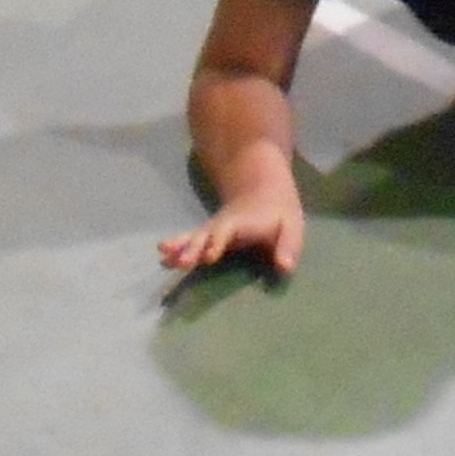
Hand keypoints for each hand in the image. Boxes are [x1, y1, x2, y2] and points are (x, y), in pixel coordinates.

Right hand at [159, 186, 302, 281]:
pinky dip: (177, 248)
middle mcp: (223, 225)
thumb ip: (288, 245)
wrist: (262, 187)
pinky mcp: (207, 235)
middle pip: (205, 235)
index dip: (218, 242)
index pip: (228, 232)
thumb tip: (284, 267)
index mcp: (243, 222)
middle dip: (193, 249)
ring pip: (194, 237)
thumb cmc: (279, 211)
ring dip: (180, 248)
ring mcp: (212, 229)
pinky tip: (163, 258)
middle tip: (181, 263)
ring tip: (164, 258)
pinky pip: (190, 241)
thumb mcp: (292, 226)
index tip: (209, 256)